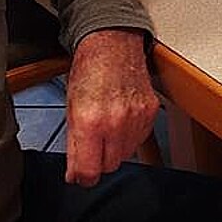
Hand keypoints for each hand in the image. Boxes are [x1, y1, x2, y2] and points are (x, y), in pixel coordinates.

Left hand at [64, 28, 158, 186]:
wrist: (113, 45)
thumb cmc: (89, 72)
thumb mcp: (71, 109)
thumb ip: (73, 145)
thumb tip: (75, 173)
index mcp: (89, 121)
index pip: (89, 171)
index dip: (82, 177)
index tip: (79, 175)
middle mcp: (115, 121)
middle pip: (109, 166)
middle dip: (98, 161)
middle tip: (91, 145)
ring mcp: (136, 116)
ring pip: (126, 154)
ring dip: (115, 149)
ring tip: (107, 127)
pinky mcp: (150, 111)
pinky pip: (140, 138)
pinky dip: (130, 135)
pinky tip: (121, 119)